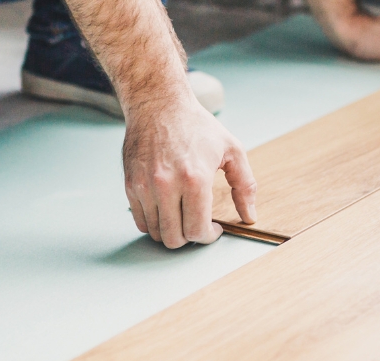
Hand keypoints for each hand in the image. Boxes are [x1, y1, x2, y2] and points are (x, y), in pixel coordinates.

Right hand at [123, 99, 256, 248]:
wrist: (158, 103)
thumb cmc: (196, 125)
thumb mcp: (232, 150)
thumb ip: (245, 186)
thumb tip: (250, 216)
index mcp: (194, 179)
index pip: (197, 231)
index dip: (208, 237)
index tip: (213, 228)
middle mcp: (166, 186)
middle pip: (175, 238)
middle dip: (191, 237)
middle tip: (198, 223)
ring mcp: (144, 186)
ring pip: (156, 233)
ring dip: (172, 231)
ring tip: (183, 215)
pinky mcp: (130, 185)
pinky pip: (141, 221)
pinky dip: (155, 222)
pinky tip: (167, 209)